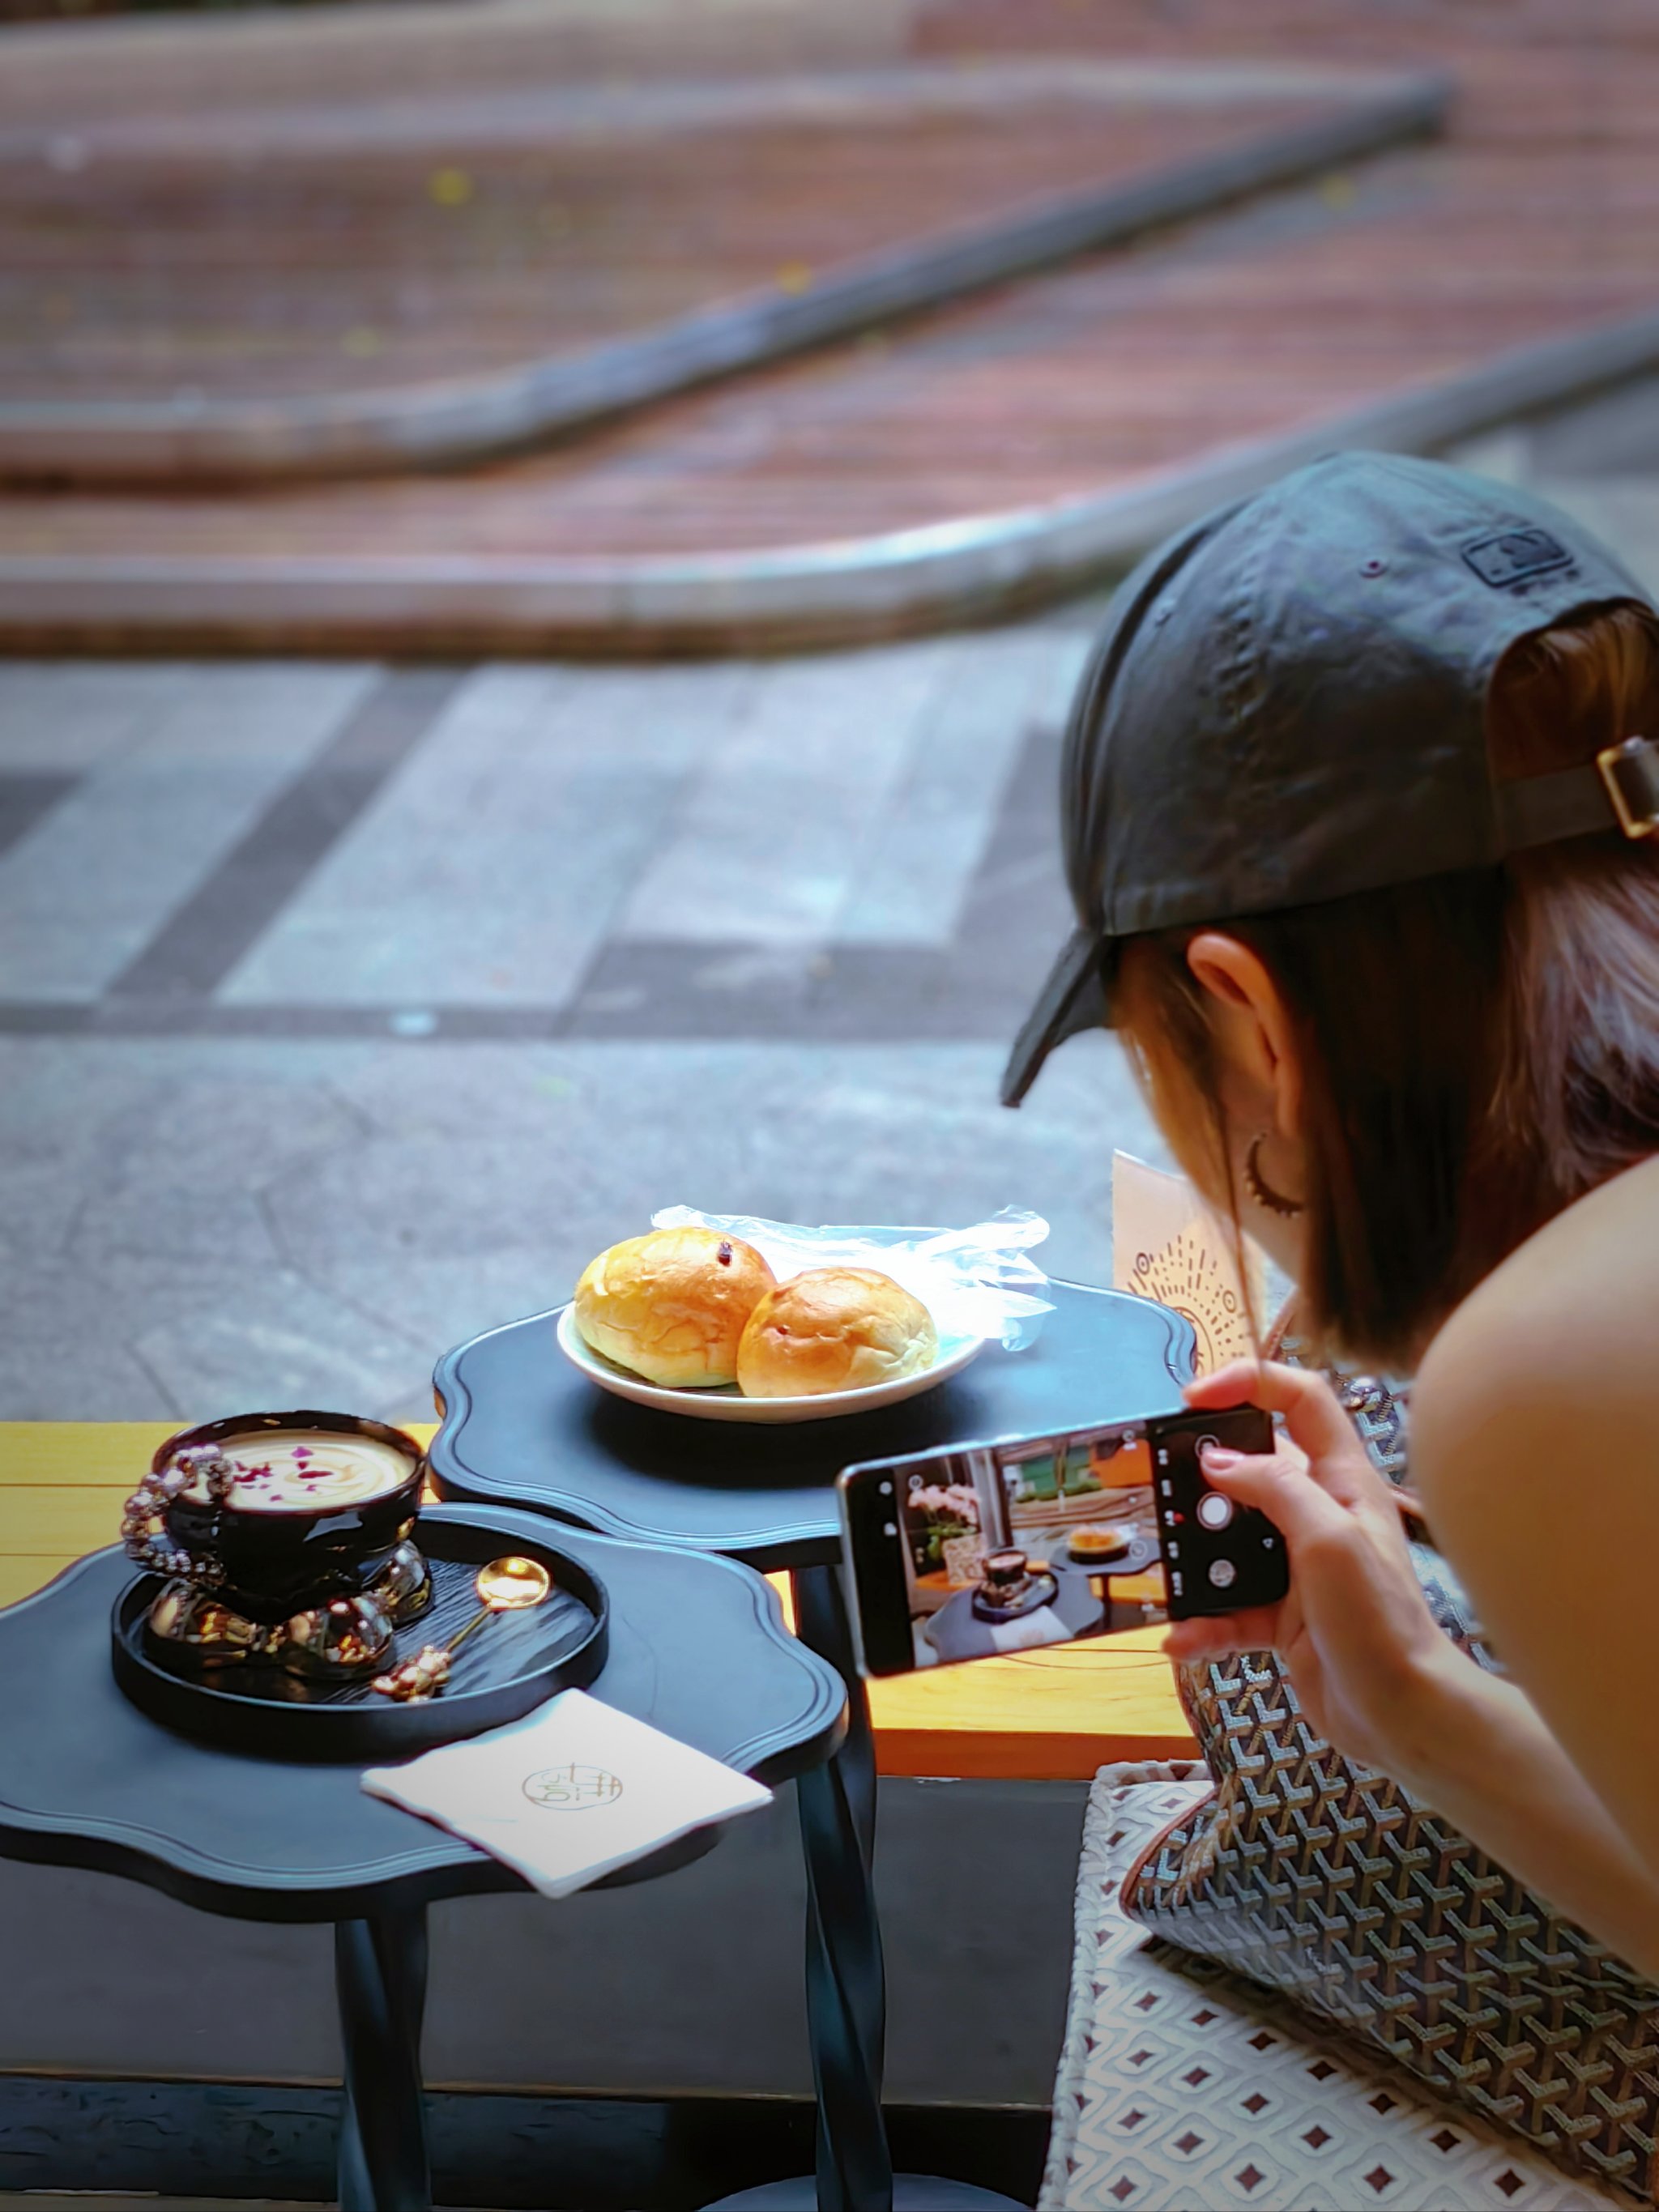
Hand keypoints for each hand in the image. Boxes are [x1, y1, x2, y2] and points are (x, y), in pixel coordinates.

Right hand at [1165, 1360, 1455, 1778]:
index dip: (1249, 1382)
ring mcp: (1298, 1567)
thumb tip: (1215, 1461)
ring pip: (1230, 1542)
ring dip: (1196, 1558)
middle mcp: (1319, 1514)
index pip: (1300, 1400)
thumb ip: (1274, 1487)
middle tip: (1163, 1491)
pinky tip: (1181, 1638)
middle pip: (1251, 1470)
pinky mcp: (1282, 1617)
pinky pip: (1228, 1607)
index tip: (1194, 1399)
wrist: (1404, 1717)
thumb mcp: (1329, 1539)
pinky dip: (1203, 1622)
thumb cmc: (1379, 1620)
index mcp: (1341, 1480)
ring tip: (1171, 1574)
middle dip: (1203, 1481)